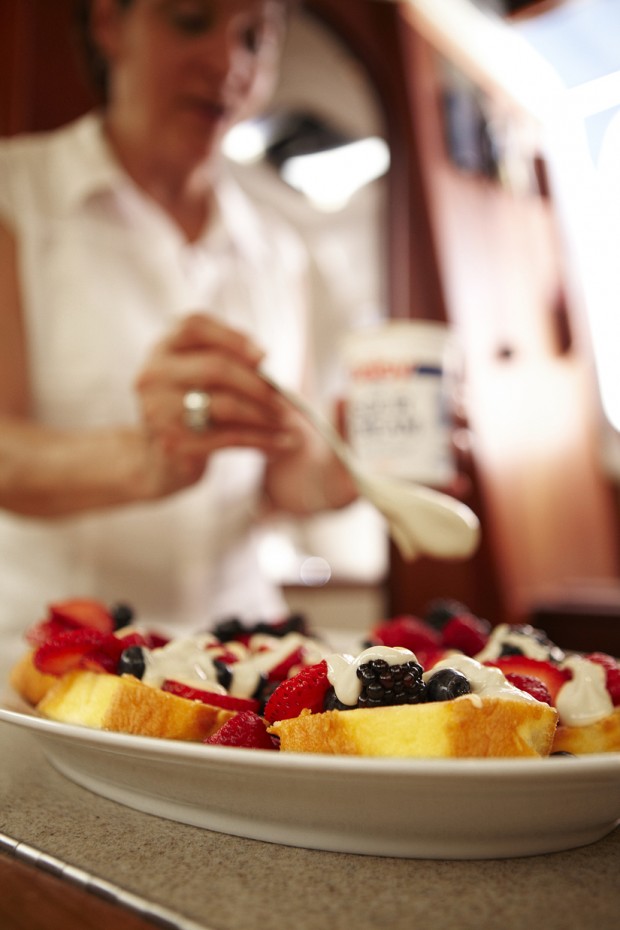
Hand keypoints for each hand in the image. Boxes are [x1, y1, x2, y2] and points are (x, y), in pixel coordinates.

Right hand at [135, 313, 298, 459]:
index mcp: (162, 350)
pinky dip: (263, 440)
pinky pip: (231, 438)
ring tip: (286, 422)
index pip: (194, 326)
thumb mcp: (200, 379)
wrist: (161, 462)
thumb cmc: (190, 411)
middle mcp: (153, 376)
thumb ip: (225, 360)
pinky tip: (282, 443)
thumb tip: (260, 356)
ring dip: (264, 414)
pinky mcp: (175, 445)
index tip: (263, 355)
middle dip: (257, 383)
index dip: (232, 336)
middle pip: (216, 367)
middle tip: (283, 397)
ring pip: (226, 405)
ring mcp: (160, 412)